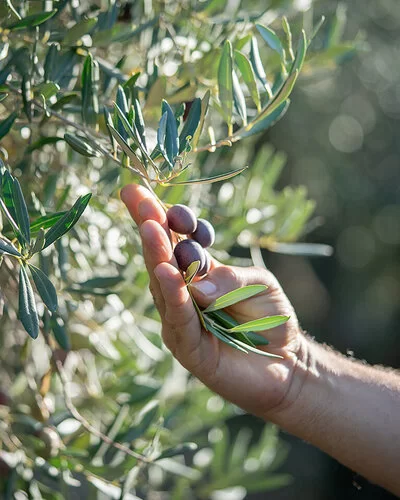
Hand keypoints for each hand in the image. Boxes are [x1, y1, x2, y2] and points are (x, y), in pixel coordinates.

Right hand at [120, 184, 307, 419]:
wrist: (288, 365)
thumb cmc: (272, 320)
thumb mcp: (259, 284)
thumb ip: (231, 278)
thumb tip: (197, 282)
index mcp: (200, 273)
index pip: (175, 240)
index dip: (159, 216)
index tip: (137, 190)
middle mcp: (184, 294)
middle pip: (162, 257)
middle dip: (150, 226)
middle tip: (135, 198)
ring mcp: (181, 321)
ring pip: (165, 285)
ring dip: (157, 255)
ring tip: (150, 228)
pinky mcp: (188, 348)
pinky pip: (178, 317)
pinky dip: (173, 294)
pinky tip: (166, 272)